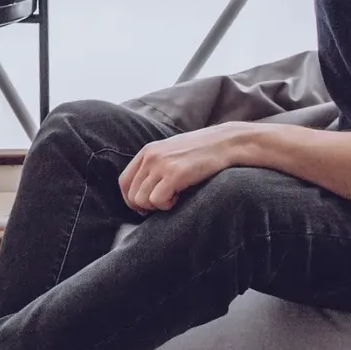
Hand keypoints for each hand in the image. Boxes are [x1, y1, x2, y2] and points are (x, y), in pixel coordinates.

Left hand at [118, 125, 242, 212]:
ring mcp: (162, 165)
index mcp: (147, 152)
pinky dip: (167, 205)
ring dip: (158, 206)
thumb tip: (142, 195)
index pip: (124, 182)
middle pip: (131, 195)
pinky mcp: (175, 174)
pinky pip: (158, 200)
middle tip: (165, 203)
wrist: (226, 142)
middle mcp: (150, 157)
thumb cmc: (202, 152)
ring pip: (142, 200)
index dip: (132, 200)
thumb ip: (155, 167)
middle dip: (146, 207)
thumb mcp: (172, 153)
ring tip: (175, 197)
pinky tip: (180, 197)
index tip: (147, 206)